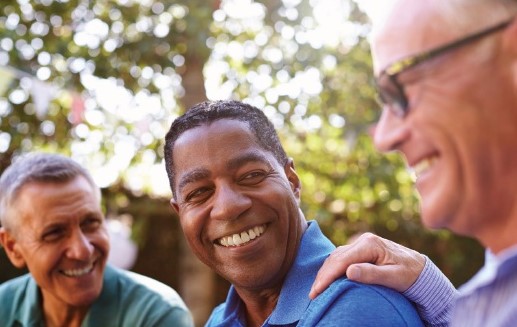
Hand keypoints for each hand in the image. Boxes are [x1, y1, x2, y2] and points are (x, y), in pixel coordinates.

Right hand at [309, 233, 424, 298]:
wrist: (420, 269)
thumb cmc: (410, 275)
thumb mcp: (394, 277)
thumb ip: (372, 274)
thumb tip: (349, 272)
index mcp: (370, 244)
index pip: (342, 261)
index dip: (327, 276)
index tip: (317, 291)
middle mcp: (363, 240)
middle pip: (336, 257)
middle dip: (323, 276)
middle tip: (313, 294)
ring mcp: (361, 243)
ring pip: (336, 256)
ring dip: (325, 272)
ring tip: (318, 288)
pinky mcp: (361, 249)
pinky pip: (341, 257)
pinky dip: (332, 268)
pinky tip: (327, 279)